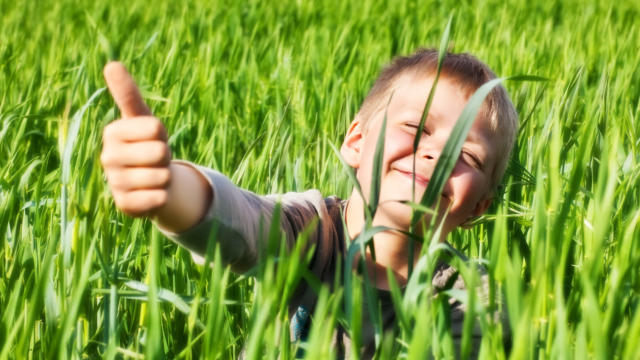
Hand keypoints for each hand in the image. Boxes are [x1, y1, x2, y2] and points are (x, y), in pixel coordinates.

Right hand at [101, 62, 171, 216]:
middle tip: (156, 159)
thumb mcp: (142, 119)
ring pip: (161, 177)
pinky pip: (157, 199)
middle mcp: (108, 157)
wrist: (152, 182)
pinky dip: (163, 196)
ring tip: (154, 175)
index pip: (156, 128)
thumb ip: (128, 94)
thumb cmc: (148, 144)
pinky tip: (153, 194)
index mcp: (112, 132)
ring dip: (166, 177)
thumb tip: (111, 64)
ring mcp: (114, 183)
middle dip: (166, 157)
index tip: (154, 138)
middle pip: (160, 152)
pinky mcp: (124, 206)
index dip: (163, 135)